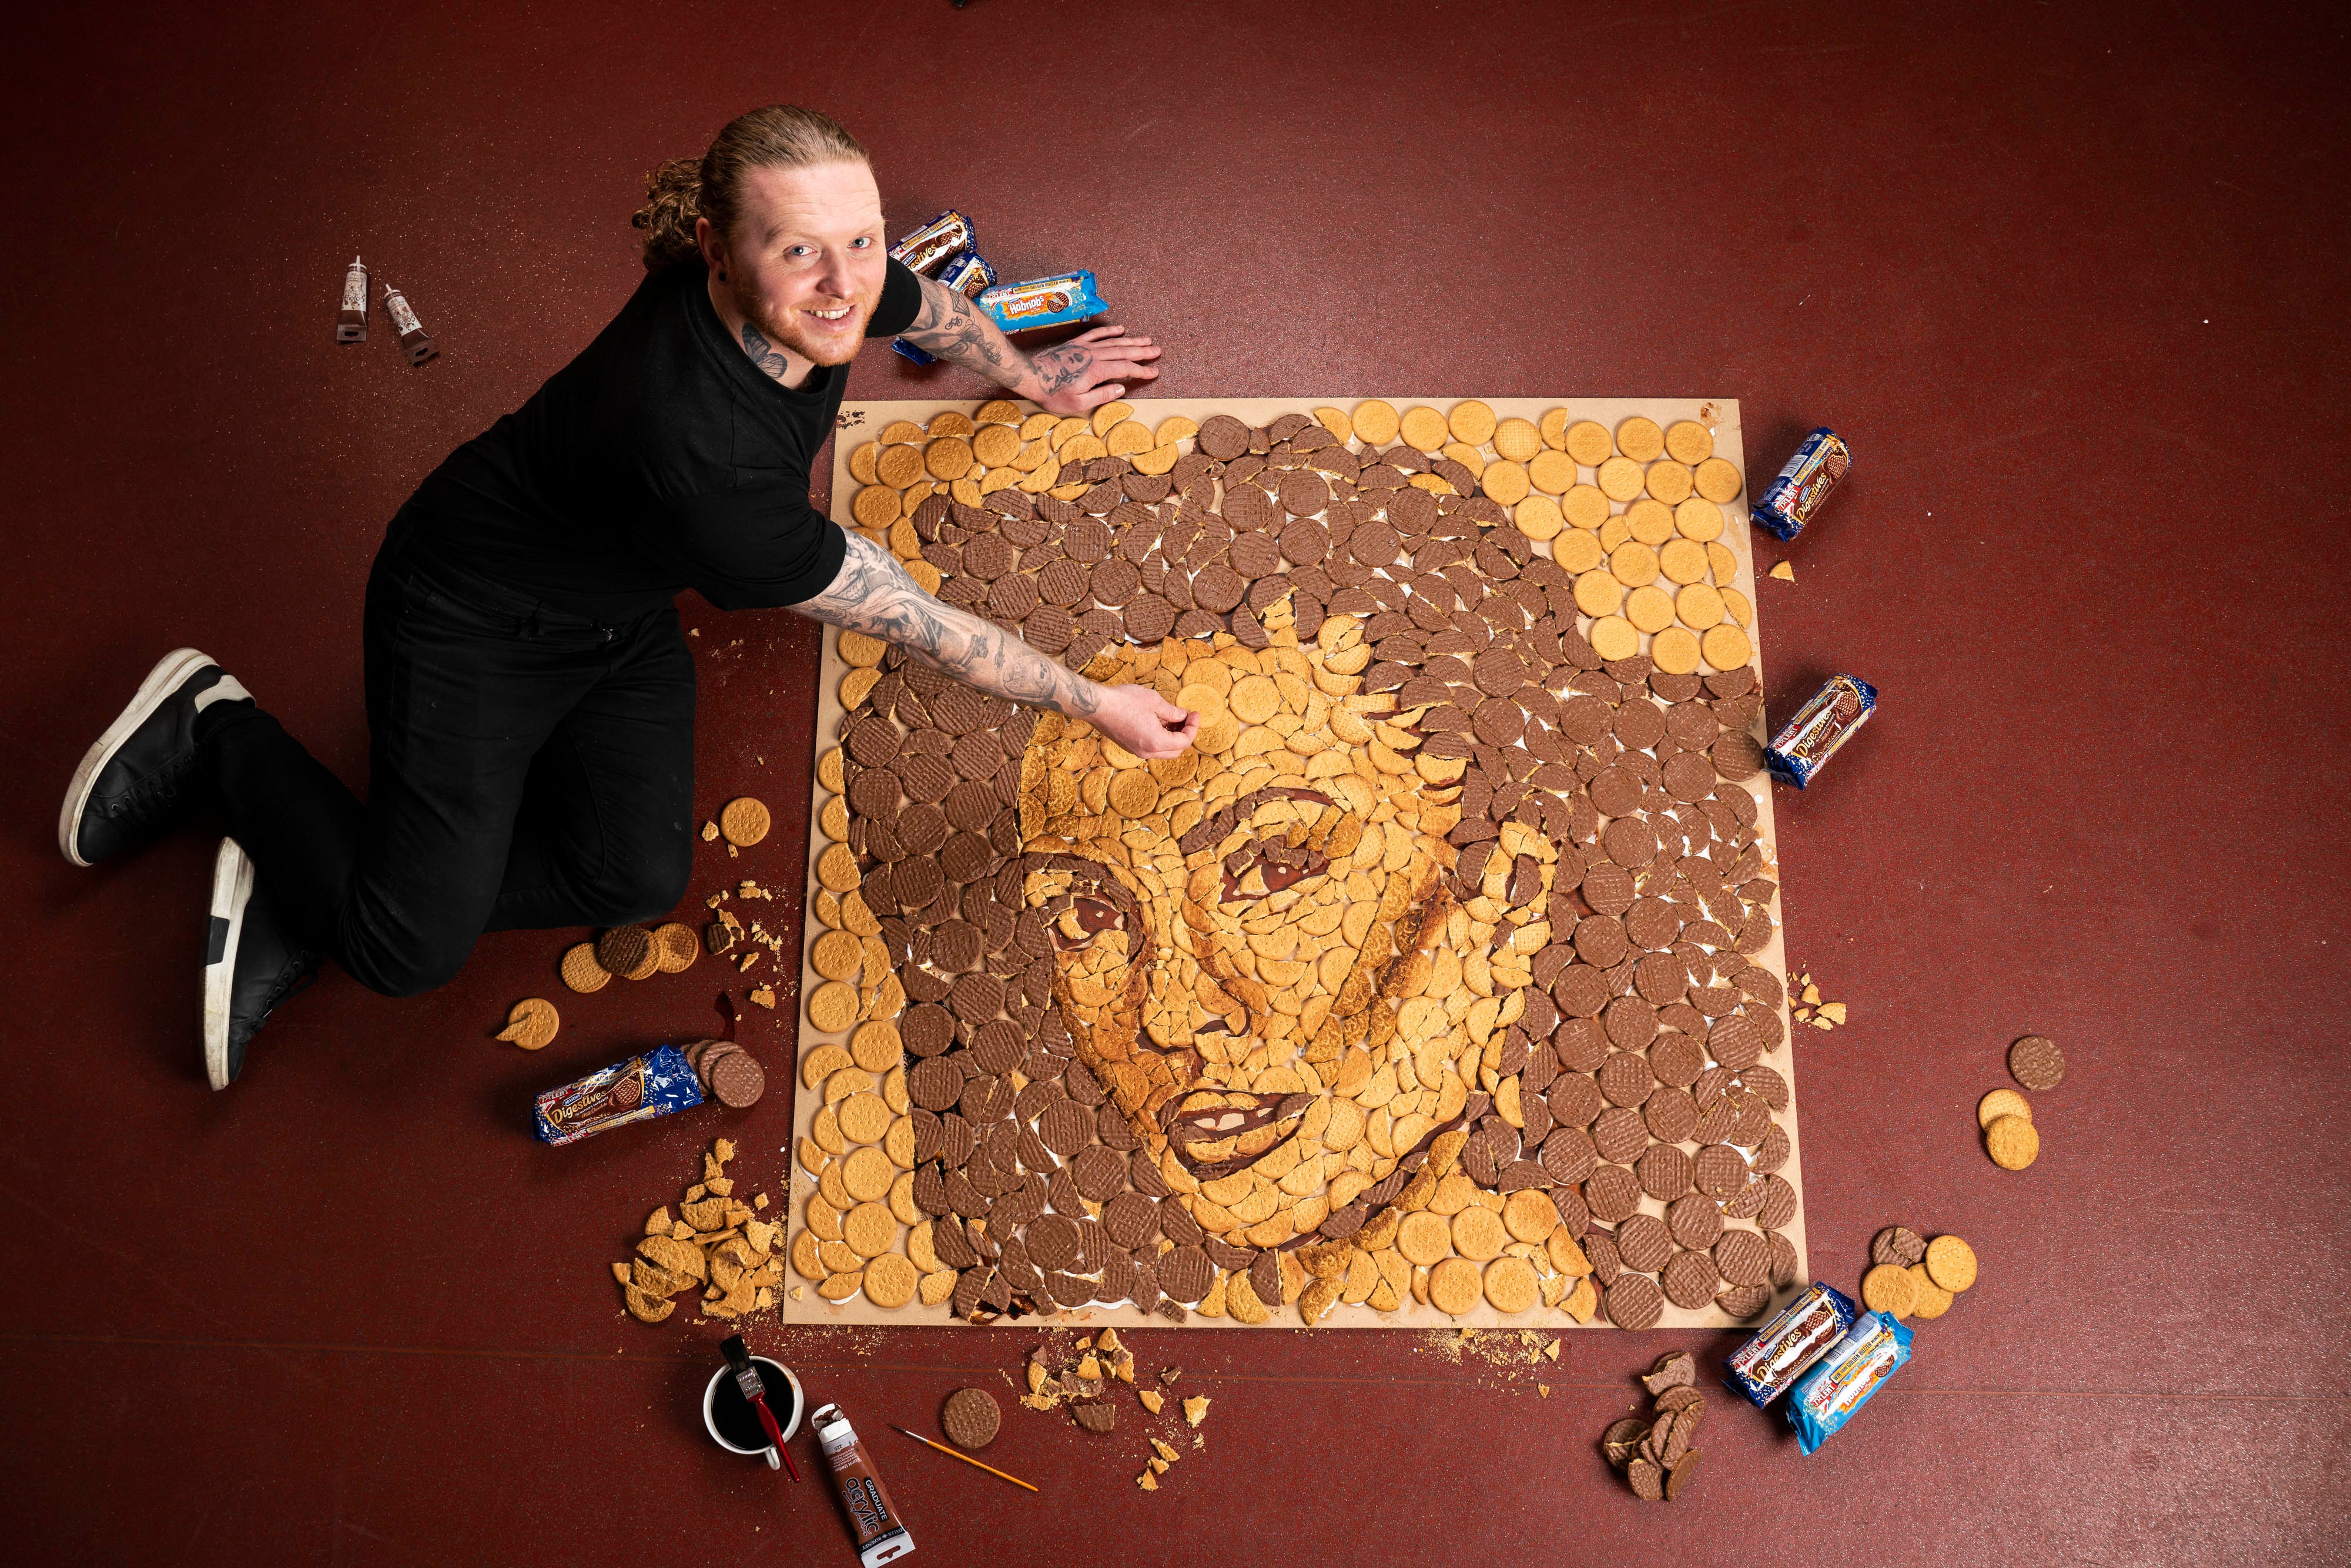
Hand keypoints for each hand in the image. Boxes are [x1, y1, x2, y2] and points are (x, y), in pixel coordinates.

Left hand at [1025, 325, 1161, 415]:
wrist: (1031, 376)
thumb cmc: (1053, 393)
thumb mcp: (1078, 403)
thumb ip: (1102, 396)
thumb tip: (1120, 389)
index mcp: (1096, 371)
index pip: (1125, 369)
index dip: (1141, 371)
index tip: (1154, 372)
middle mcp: (1094, 355)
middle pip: (1124, 352)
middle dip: (1142, 352)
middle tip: (1157, 351)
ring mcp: (1085, 347)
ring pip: (1114, 342)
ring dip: (1131, 341)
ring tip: (1146, 340)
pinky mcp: (1076, 344)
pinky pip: (1097, 334)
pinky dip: (1110, 331)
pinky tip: (1120, 329)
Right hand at [1086, 682, 1196, 759]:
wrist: (1097, 706)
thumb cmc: (1124, 701)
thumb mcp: (1154, 702)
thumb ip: (1172, 712)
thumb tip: (1182, 715)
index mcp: (1156, 742)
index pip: (1184, 741)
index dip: (1193, 727)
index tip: (1194, 714)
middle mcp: (1147, 752)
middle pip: (1175, 750)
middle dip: (1184, 734)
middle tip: (1186, 718)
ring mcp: (1136, 751)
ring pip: (1163, 750)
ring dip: (1171, 736)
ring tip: (1172, 717)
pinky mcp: (1129, 746)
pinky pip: (1150, 746)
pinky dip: (1159, 737)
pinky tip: (1158, 720)